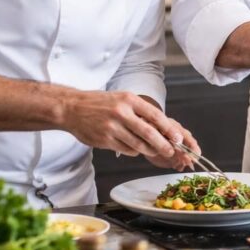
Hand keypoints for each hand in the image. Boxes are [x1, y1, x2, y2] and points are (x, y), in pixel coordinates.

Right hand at [59, 91, 194, 168]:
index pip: (155, 115)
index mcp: (128, 100)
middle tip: (172, 150)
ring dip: (150, 149)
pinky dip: (134, 150)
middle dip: (163, 144)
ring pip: (138, 144)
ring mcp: (112, 127)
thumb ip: (139, 111)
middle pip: (149, 133)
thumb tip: (161, 126)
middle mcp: (121, 113)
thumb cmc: (100, 103)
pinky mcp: (104, 139)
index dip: (168, 128)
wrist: (71, 108)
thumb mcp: (121, 99)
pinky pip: (126, 149)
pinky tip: (135, 148)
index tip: (178, 137)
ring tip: (155, 150)